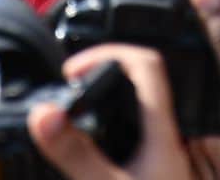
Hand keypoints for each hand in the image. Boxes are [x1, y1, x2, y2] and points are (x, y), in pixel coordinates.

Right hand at [28, 45, 192, 179]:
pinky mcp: (165, 166)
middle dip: (108, 69)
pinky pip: (145, 129)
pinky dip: (120, 121)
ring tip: (81, 101)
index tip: (74, 70)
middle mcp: (175, 136)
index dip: (108, 53)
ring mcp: (172, 151)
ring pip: (148, 104)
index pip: (147, 64)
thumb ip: (77, 152)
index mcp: (166, 133)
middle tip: (73, 82)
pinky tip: (99, 136)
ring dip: (114, 96)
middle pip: (149, 78)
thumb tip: (44, 113)